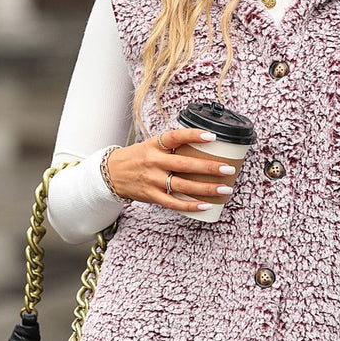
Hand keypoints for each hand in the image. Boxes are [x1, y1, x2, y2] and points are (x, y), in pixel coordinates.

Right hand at [106, 127, 236, 211]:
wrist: (111, 173)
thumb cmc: (137, 158)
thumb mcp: (151, 145)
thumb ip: (171, 145)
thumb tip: (202, 143)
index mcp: (154, 145)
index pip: (175, 137)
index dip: (193, 135)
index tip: (212, 137)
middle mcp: (153, 162)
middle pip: (185, 165)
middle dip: (209, 167)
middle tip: (228, 168)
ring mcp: (152, 180)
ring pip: (183, 186)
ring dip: (206, 188)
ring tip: (225, 189)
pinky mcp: (152, 196)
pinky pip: (174, 203)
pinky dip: (191, 205)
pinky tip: (206, 205)